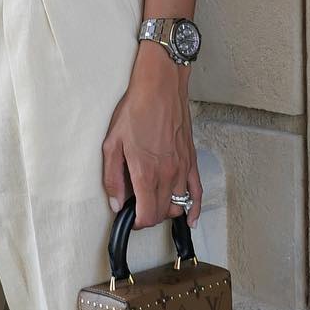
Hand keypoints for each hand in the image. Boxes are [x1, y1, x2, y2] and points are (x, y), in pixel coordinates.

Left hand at [101, 43, 201, 227]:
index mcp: (146, 172)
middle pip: (162, 213)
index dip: (136, 222)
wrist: (160, 87)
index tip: (130, 217)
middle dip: (148, 216)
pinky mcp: (191, 161)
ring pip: (178, 205)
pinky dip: (194, 209)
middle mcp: (167, 174)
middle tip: (136, 206)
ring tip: (153, 202)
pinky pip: (197, 192)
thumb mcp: (112, 143)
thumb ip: (113, 178)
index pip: (147, 215)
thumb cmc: (136, 111)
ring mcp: (182, 168)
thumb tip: (117, 203)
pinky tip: (190, 218)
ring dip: (165, 210)